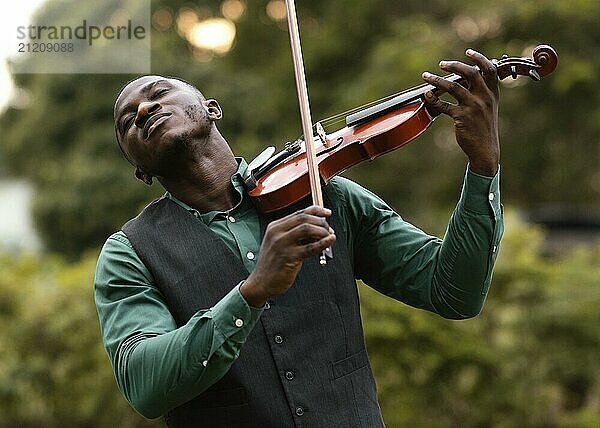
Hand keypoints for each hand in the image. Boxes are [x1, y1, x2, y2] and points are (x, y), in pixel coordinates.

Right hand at [240, 205, 335, 307]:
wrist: (261, 282)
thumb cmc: (273, 264)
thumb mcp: (281, 244)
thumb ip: (296, 235)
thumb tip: (318, 230)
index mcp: (275, 227)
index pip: (299, 212)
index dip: (316, 211)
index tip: (327, 213)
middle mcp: (277, 232)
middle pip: (304, 218)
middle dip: (321, 222)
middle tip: (329, 230)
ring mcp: (282, 244)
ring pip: (307, 229)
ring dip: (322, 231)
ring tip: (329, 237)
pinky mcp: (288, 256)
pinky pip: (310, 247)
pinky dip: (323, 243)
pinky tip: (329, 241)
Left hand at [422, 49, 499, 175]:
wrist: (485, 149)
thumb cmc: (484, 128)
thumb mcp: (489, 108)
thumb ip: (481, 92)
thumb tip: (464, 79)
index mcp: (493, 94)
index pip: (489, 70)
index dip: (479, 58)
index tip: (468, 52)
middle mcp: (484, 98)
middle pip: (470, 73)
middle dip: (455, 65)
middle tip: (441, 64)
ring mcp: (473, 107)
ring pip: (453, 87)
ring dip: (436, 80)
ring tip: (426, 76)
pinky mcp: (462, 117)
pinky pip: (444, 105)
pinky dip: (433, 99)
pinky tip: (427, 96)